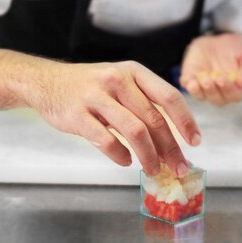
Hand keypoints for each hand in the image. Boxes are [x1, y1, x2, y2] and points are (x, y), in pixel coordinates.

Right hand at [28, 59, 200, 176]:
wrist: (46, 82)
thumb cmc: (91, 86)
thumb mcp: (121, 82)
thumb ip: (144, 103)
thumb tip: (172, 139)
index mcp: (134, 72)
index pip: (169, 96)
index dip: (186, 121)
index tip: (195, 142)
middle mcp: (118, 80)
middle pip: (154, 119)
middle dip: (170, 148)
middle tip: (178, 167)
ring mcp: (96, 96)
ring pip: (134, 131)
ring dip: (149, 156)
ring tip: (153, 170)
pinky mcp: (77, 114)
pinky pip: (106, 140)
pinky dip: (120, 155)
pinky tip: (125, 161)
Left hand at [179, 33, 241, 105]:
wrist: (222, 40)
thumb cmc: (240, 50)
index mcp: (237, 89)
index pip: (234, 95)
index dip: (228, 89)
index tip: (222, 79)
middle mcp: (221, 92)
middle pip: (217, 98)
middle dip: (211, 90)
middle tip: (208, 79)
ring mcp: (205, 87)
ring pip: (201, 95)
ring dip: (198, 91)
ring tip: (197, 81)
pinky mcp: (192, 78)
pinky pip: (188, 85)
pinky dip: (187, 84)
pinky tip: (189, 80)